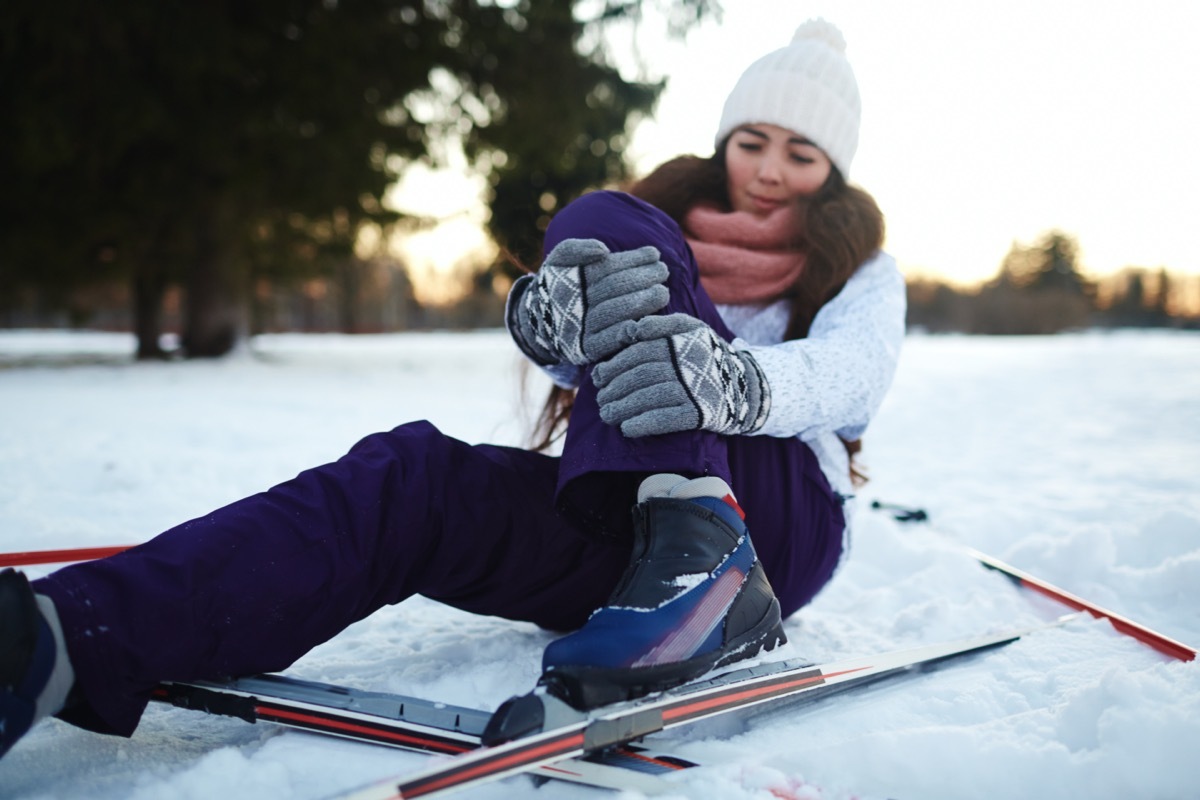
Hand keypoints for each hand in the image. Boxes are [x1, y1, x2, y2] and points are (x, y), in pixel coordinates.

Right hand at [507, 239, 668, 365]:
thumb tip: (602, 250)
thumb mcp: (560, 259)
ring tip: (663, 292)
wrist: (542, 320)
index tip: (654, 253)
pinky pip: (612, 341)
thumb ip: (576, 250)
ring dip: (642, 302)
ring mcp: (581, 328)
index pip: (606, 268)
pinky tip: (651, 320)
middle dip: (641, 278)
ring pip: (615, 313)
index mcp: (570, 280)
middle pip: (613, 289)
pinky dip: (632, 330)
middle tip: (663, 271)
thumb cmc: (560, 283)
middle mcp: (574, 304)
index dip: (632, 259)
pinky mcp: (588, 349)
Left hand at [593, 314, 770, 437]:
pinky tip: (627, 429)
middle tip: (600, 399)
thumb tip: (630, 330)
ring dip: (622, 408)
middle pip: (641, 375)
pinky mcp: (699, 413)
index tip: (598, 377)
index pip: (639, 351)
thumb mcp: (691, 329)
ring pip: (649, 397)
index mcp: (682, 339)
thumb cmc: (708, 356)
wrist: (745, 387)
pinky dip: (643, 424)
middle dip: (615, 388)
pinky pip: (666, 419)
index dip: (614, 365)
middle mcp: (688, 362)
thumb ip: (661, 325)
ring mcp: (694, 388)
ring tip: (607, 415)